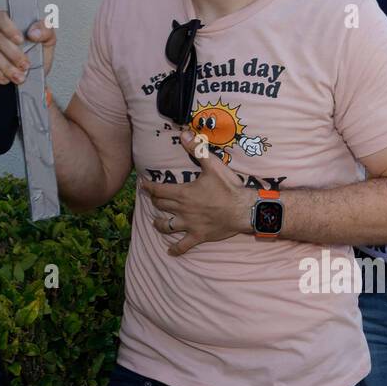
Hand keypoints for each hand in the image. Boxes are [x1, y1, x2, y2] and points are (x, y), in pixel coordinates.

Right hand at [0, 10, 55, 85]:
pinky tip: (4, 79)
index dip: (9, 28)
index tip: (21, 40)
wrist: (30, 82)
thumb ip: (46, 30)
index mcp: (3, 23)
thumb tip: (33, 33)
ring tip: (19, 77)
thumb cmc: (34, 59)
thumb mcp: (47, 43)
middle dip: (13, 54)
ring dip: (6, 67)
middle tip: (25, 66)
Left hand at [142, 131, 252, 255]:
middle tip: (153, 198)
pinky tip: (170, 252)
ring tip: (156, 222)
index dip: (149, 187)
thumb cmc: (229, 187)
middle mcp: (182, 210)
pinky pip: (183, 245)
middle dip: (155, 201)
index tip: (143, 184)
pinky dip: (176, 249)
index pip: (159, 190)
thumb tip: (183, 133)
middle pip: (161, 206)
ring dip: (159, 224)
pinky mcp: (198, 236)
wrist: (243, 210)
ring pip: (167, 226)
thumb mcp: (213, 165)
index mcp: (183, 193)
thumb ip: (197, 149)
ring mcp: (189, 224)